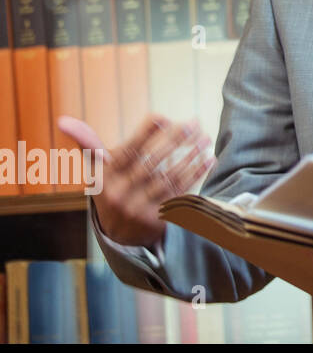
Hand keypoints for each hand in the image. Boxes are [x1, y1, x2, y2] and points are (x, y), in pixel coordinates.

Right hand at [60, 114, 213, 246]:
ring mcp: (139, 210)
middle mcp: (120, 196)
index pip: (126, 154)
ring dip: (190, 157)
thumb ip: (89, 144)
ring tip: (205, 139)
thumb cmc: (111, 189)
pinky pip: (180, 193)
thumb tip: (64, 120)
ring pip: (169, 179)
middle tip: (194, 123)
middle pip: (151, 164)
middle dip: (174, 142)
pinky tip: (208, 159)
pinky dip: (196, 175)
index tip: (162, 118)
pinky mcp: (158, 220)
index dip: (144, 135)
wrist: (119, 234)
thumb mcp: (98, 170)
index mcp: (105, 180)